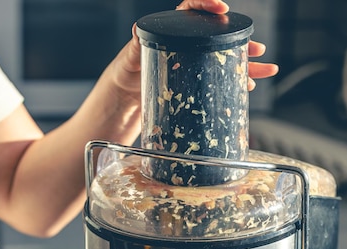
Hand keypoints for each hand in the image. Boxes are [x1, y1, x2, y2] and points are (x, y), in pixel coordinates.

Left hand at [111, 0, 277, 98]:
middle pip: (221, 36)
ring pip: (227, 59)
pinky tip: (248, 86)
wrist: (127, 95)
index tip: (223, 9)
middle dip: (242, 41)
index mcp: (174, 30)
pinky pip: (222, 79)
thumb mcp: (129, 57)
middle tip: (257, 48)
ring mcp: (196, 63)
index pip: (193, 10)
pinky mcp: (197, 81)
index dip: (209, 6)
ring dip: (249, 65)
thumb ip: (135, 43)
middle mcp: (189, 43)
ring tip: (266, 69)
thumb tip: (137, 29)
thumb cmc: (127, 72)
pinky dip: (236, 83)